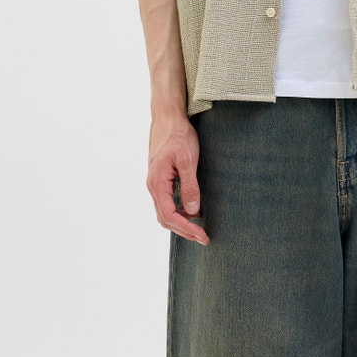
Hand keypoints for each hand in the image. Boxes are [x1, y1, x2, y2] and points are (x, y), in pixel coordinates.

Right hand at [148, 115, 209, 243]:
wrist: (168, 119)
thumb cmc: (178, 136)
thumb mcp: (188, 160)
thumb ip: (190, 186)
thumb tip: (193, 211)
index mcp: (157, 183)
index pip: (169, 215)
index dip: (186, 229)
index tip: (203, 236)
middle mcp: (153, 186)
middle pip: (165, 219)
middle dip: (184, 231)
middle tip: (204, 238)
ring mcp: (155, 184)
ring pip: (165, 213)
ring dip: (181, 224)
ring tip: (199, 230)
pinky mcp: (160, 180)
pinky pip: (166, 203)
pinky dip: (178, 213)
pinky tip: (193, 213)